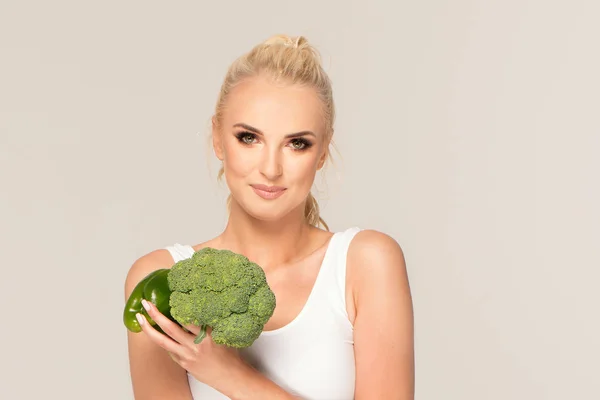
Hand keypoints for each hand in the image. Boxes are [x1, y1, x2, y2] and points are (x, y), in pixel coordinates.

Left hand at [136, 299, 250, 393]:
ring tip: (141, 318)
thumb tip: (197, 311)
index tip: (170, 296)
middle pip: (170, 328)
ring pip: (163, 341)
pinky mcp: (183, 363)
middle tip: (147, 303)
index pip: (187, 319)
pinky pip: (170, 351)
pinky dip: (164, 341)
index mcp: (206, 335)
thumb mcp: (223, 334)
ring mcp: (186, 356)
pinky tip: (158, 334)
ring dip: (149, 329)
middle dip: (156, 314)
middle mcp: (194, 345)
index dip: (177, 307)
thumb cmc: (230, 355)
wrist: (230, 376)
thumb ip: (209, 324)